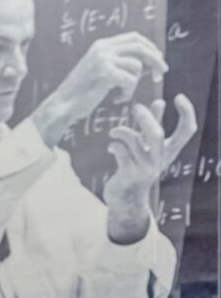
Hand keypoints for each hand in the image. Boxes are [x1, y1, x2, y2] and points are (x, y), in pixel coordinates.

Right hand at [32, 33, 167, 147]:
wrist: (62, 106)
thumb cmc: (80, 95)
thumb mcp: (98, 72)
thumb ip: (116, 63)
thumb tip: (144, 63)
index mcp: (102, 45)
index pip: (134, 38)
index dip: (150, 48)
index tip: (157, 61)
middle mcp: (103, 48)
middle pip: (140, 46)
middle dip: (154, 60)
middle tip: (160, 74)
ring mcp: (103, 59)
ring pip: (136, 66)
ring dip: (134, 84)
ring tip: (122, 95)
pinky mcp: (105, 73)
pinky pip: (130, 80)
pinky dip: (127, 92)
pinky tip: (116, 99)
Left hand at [104, 95, 197, 244]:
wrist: (126, 200)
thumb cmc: (137, 169)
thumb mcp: (148, 148)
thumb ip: (153, 126)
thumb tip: (159, 101)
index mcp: (169, 151)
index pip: (187, 130)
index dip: (187, 112)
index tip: (178, 97)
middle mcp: (159, 160)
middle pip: (157, 133)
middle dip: (146, 117)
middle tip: (136, 107)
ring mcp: (144, 169)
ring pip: (134, 141)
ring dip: (121, 132)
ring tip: (113, 132)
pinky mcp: (128, 175)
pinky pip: (121, 152)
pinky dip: (114, 145)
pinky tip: (111, 147)